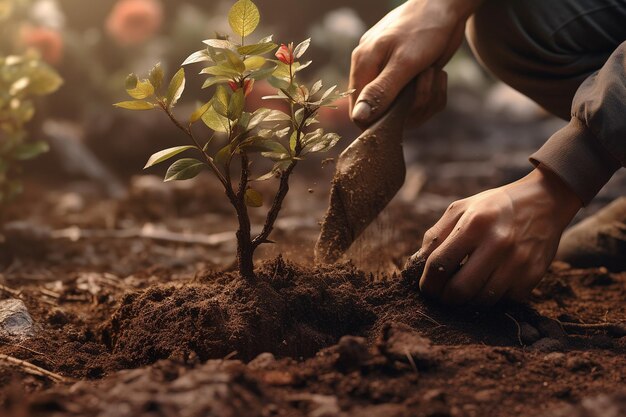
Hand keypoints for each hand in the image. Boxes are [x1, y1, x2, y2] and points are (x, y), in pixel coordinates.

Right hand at [350, 0, 479, 127]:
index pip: (360, 114)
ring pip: (407, 110)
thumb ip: (381, 91)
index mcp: (363, 66)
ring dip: (428, 96)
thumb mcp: (404, 62)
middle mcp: (373, 73)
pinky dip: (434, 91)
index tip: (404, 111)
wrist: (449, 6)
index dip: (380, 120)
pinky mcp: (408, 77)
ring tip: (432, 72)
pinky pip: (419, 101)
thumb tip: (358, 117)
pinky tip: (437, 72)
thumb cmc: (424, 28)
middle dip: (412, 104)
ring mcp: (391, 76)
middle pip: (386, 114)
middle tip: (426, 80)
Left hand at [408, 167, 581, 305]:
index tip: (426, 287)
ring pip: (482, 301)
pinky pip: (504, 302)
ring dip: (468, 301)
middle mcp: (498, 243)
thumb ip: (435, 236)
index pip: (439, 265)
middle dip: (444, 299)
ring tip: (464, 289)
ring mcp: (518, 262)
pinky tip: (488, 284)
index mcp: (474, 224)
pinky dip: (492, 299)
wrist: (545, 201)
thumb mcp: (460, 209)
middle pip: (459, 290)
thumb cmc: (493, 206)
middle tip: (442, 295)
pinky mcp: (533, 275)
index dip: (427, 283)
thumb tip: (415, 264)